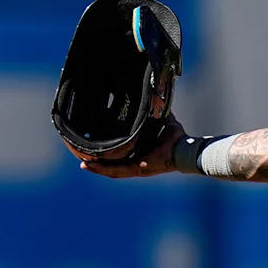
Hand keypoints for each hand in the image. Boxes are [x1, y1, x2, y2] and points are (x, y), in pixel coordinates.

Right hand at [73, 113, 187, 178]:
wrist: (185, 148)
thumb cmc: (177, 138)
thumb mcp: (164, 121)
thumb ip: (158, 111)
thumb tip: (157, 97)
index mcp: (142, 153)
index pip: (122, 154)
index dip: (110, 152)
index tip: (97, 146)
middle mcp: (136, 162)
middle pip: (113, 164)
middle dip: (99, 161)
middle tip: (84, 156)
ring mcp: (135, 167)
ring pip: (111, 169)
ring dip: (97, 167)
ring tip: (83, 163)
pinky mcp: (136, 169)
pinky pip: (116, 170)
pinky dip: (103, 168)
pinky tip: (91, 165)